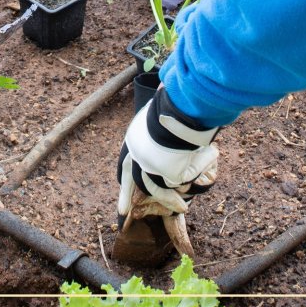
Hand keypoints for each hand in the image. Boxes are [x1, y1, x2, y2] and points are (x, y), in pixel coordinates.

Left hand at [117, 86, 218, 219]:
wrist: (176, 114)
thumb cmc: (171, 106)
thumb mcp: (161, 111)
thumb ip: (162, 113)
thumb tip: (168, 93)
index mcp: (134, 140)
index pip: (126, 162)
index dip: (126, 174)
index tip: (123, 182)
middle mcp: (137, 155)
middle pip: (131, 179)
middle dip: (126, 196)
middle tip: (123, 213)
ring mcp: (150, 167)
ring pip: (153, 188)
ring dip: (165, 200)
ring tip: (179, 207)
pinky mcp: (165, 175)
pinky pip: (174, 186)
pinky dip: (179, 193)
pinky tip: (182, 204)